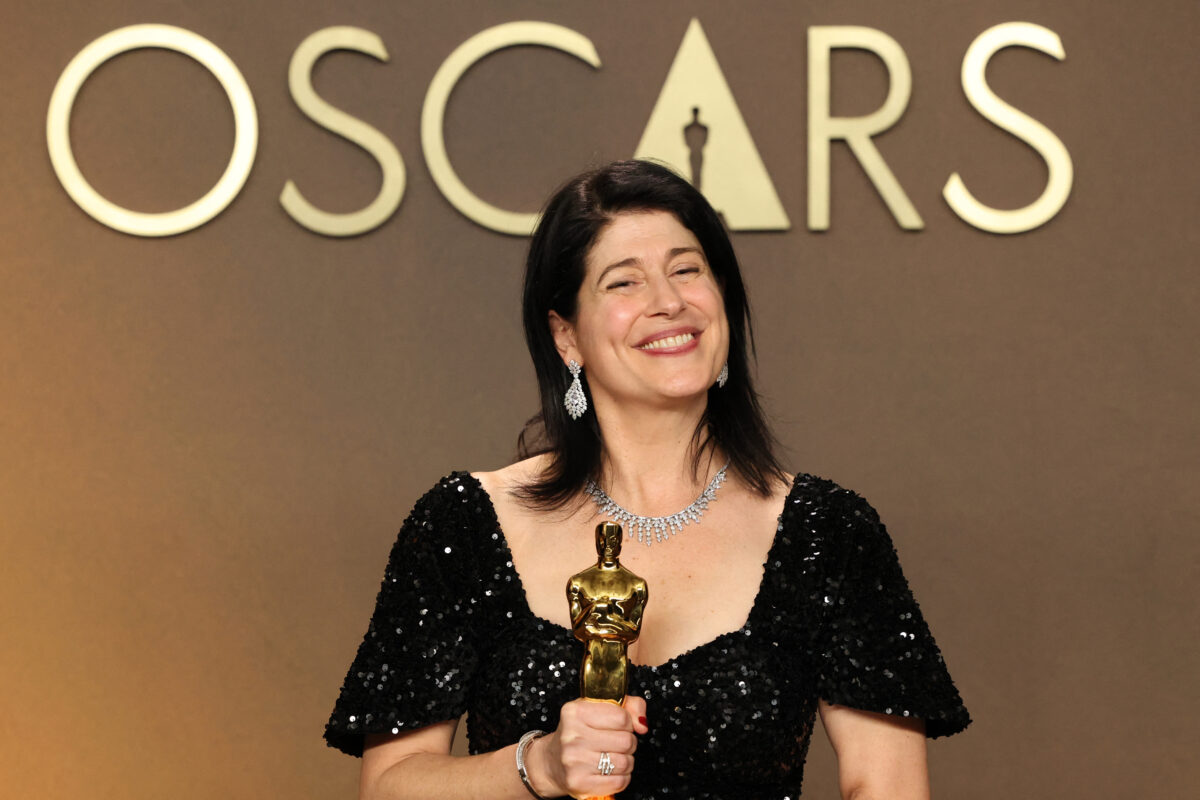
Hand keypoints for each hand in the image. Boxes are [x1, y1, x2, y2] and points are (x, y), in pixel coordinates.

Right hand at [530, 696, 648, 797]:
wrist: (552, 763)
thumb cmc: (579, 733)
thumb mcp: (598, 709)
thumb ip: (629, 706)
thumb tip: (642, 724)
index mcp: (575, 712)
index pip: (622, 717)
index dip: (627, 723)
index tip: (619, 726)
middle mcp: (571, 736)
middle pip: (626, 741)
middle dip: (628, 743)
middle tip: (616, 743)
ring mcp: (574, 761)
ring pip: (625, 762)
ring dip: (625, 761)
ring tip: (612, 757)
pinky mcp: (579, 783)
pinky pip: (619, 782)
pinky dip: (621, 778)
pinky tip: (609, 772)